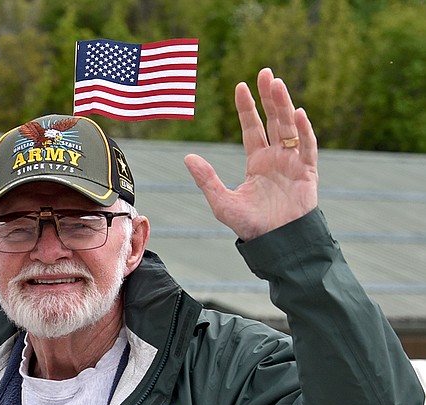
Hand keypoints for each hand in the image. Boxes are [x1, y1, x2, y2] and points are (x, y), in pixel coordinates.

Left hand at [183, 68, 317, 241]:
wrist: (275, 242)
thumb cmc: (250, 226)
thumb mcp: (222, 202)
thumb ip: (206, 179)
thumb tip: (187, 157)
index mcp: (257, 162)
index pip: (252, 128)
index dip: (248, 108)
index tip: (241, 86)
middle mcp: (276, 158)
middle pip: (273, 120)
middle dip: (269, 97)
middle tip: (265, 72)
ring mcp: (293, 162)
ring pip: (289, 127)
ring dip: (284, 105)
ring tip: (277, 83)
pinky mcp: (307, 172)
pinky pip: (306, 147)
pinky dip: (303, 130)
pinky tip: (297, 113)